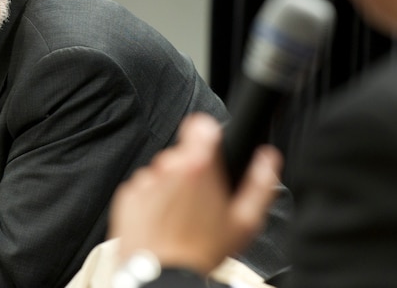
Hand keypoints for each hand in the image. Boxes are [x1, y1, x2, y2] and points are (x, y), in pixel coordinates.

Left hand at [109, 113, 282, 275]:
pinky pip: (143, 189)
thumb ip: (261, 183)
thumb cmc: (204, 251)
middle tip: (201, 202)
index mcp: (198, 165)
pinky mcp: (127, 196)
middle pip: (181, 154)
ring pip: (162, 173)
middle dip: (192, 171)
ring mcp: (145, 180)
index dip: (206, 133)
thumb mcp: (245, 222)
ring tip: (180, 219)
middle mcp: (168, 166)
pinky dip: (151, 201)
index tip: (209, 145)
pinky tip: (163, 224)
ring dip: (171, 188)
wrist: (163, 277)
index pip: (200, 124)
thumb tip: (269, 159)